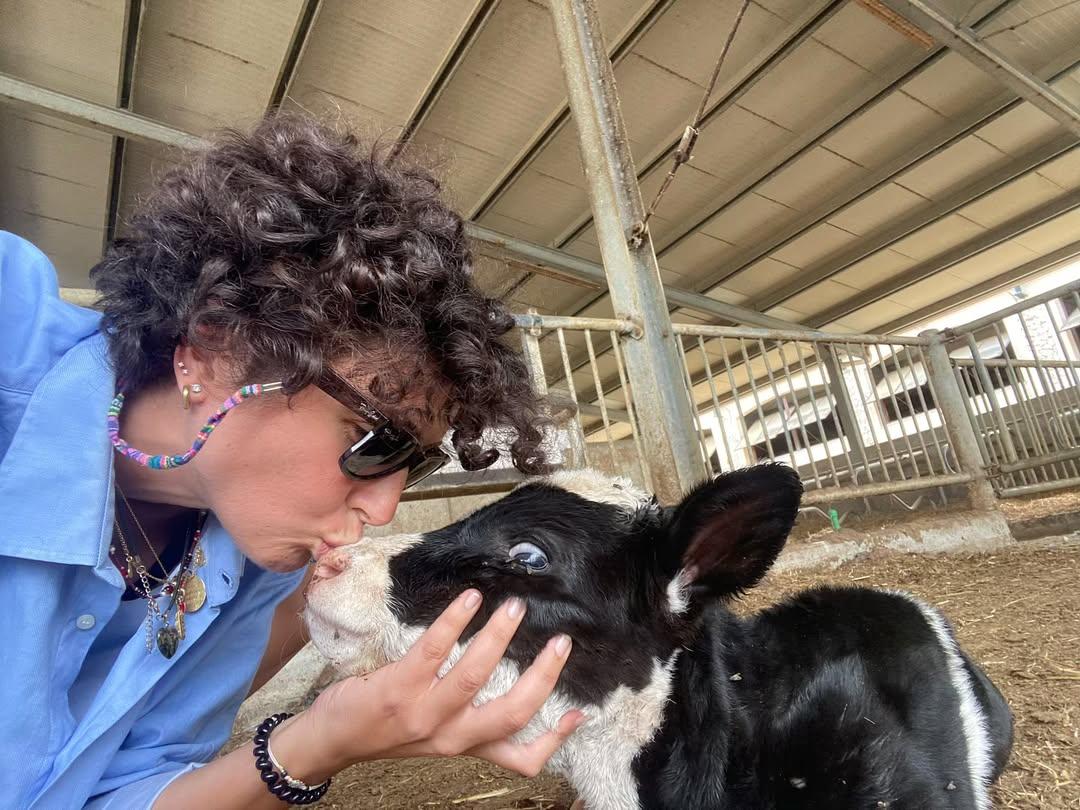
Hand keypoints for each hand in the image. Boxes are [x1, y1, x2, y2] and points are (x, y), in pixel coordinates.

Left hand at [304, 590, 584, 776]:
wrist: (329, 741)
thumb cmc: (382, 730)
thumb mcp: (434, 736)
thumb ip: (466, 717)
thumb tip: (499, 674)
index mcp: (464, 746)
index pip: (520, 758)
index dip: (556, 740)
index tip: (581, 711)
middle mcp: (450, 736)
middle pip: (512, 712)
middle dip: (542, 675)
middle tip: (560, 641)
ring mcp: (424, 713)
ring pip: (475, 675)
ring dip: (498, 636)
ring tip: (514, 607)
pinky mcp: (399, 688)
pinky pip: (434, 649)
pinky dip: (455, 620)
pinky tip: (469, 598)